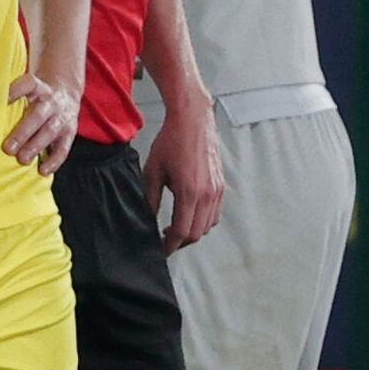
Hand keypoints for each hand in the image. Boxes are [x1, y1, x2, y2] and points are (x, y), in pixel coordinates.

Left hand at [5, 71, 80, 175]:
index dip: (15, 91)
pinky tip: (42, 170)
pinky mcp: (70, 132)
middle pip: (38, 115)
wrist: (65, 94)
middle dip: (23, 132)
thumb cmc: (36, 96)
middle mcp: (51, 101)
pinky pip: (63, 147)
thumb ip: (10, 95)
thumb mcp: (26, 89)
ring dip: (36, 146)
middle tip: (8, 148)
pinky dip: (54, 160)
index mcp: (38, 87)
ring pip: (50, 131)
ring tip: (22, 160)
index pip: (27, 84)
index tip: (1, 101)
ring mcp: (62, 116)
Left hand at [144, 95, 224, 253]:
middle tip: (165, 239)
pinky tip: (190, 213)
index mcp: (189, 192)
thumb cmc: (171, 141)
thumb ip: (150, 198)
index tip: (161, 249)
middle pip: (196, 233)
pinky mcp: (221, 185)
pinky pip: (215, 214)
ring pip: (208, 226)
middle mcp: (207, 194)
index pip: (181, 231)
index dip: (169, 245)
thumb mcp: (153, 170)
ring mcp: (217, 190)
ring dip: (192, 231)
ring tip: (176, 227)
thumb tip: (147, 219)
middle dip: (180, 241)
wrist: (193, 120)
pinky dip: (203, 221)